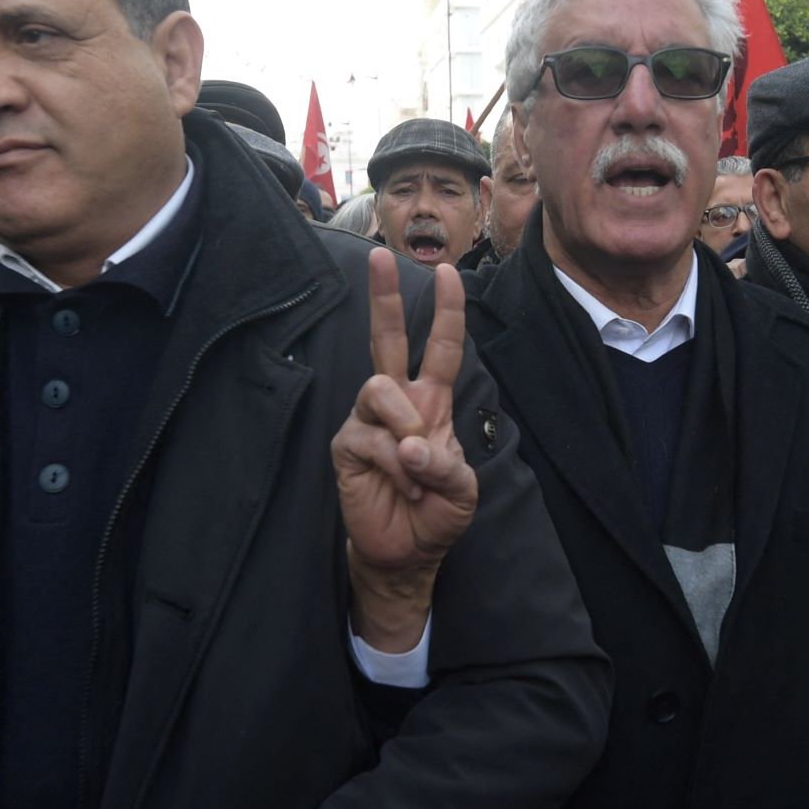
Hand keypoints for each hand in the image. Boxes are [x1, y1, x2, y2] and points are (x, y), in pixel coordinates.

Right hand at [334, 250, 478, 649]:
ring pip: (379, 389)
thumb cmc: (437, 514)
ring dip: (406, 426)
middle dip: (385, 298)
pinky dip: (395, 463)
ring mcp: (368, 421)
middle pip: (386, 339)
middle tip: (381, 257)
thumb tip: (412, 444)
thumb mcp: (462, 490)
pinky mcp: (347, 446)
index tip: (448, 273)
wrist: (407, 551)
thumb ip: (446, 465)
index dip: (446, 312)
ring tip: (417, 467)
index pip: (440, 347)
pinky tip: (404, 485)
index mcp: (432, 401)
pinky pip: (369, 436)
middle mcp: (398, 401)